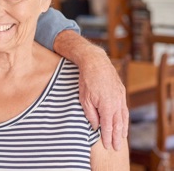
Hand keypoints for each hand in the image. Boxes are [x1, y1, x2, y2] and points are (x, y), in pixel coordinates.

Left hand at [53, 30, 128, 150]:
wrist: (95, 62)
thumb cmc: (87, 80)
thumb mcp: (84, 99)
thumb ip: (91, 114)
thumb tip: (95, 126)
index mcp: (107, 106)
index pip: (108, 127)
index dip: (108, 137)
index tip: (107, 146)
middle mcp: (117, 103)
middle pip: (118, 124)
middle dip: (117, 137)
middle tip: (116, 147)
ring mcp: (121, 97)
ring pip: (123, 117)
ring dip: (123, 129)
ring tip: (122, 138)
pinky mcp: (121, 92)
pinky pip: (124, 108)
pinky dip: (124, 118)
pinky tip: (123, 122)